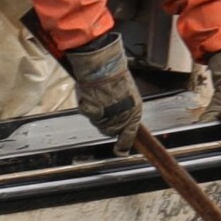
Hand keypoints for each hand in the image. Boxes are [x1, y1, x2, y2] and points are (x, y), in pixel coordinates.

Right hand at [56, 30, 146, 144]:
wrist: (104, 68)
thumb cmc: (117, 77)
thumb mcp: (129, 94)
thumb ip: (126, 109)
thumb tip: (122, 119)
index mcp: (134, 113)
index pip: (129, 136)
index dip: (124, 145)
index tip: (121, 151)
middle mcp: (121, 118)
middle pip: (110, 131)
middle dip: (107, 123)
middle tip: (104, 107)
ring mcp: (106, 117)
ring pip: (98, 123)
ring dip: (97, 113)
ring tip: (99, 96)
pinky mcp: (92, 113)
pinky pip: (88, 114)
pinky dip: (87, 105)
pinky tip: (91, 95)